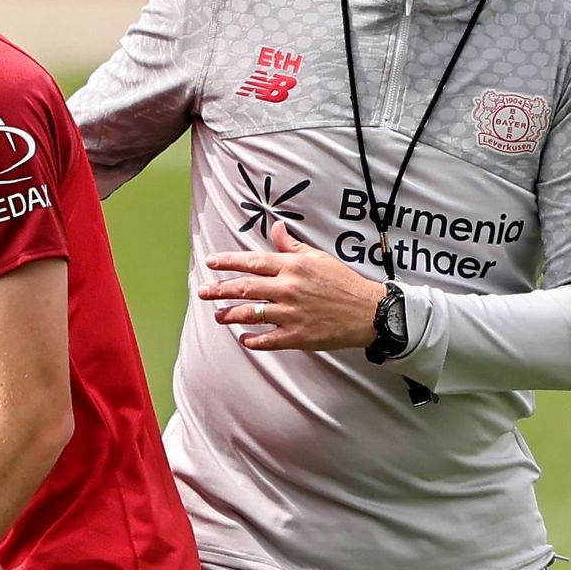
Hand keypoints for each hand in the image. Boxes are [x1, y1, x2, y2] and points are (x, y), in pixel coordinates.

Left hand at [198, 240, 386, 356]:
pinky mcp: (297, 336)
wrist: (367, 311)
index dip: (228, 262)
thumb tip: (276, 229)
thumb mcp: (318, 257)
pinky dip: (253, 340)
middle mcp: (287, 289)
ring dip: (230, 315)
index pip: (252, 262)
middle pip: (245, 288)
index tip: (211, 262)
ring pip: (251, 314)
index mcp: (292, 267)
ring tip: (218, 316)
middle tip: (203, 291)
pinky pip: (268, 340)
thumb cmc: (343, 282)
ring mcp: (291, 314)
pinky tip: (243, 339)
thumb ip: (292, 246)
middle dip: (220, 289)